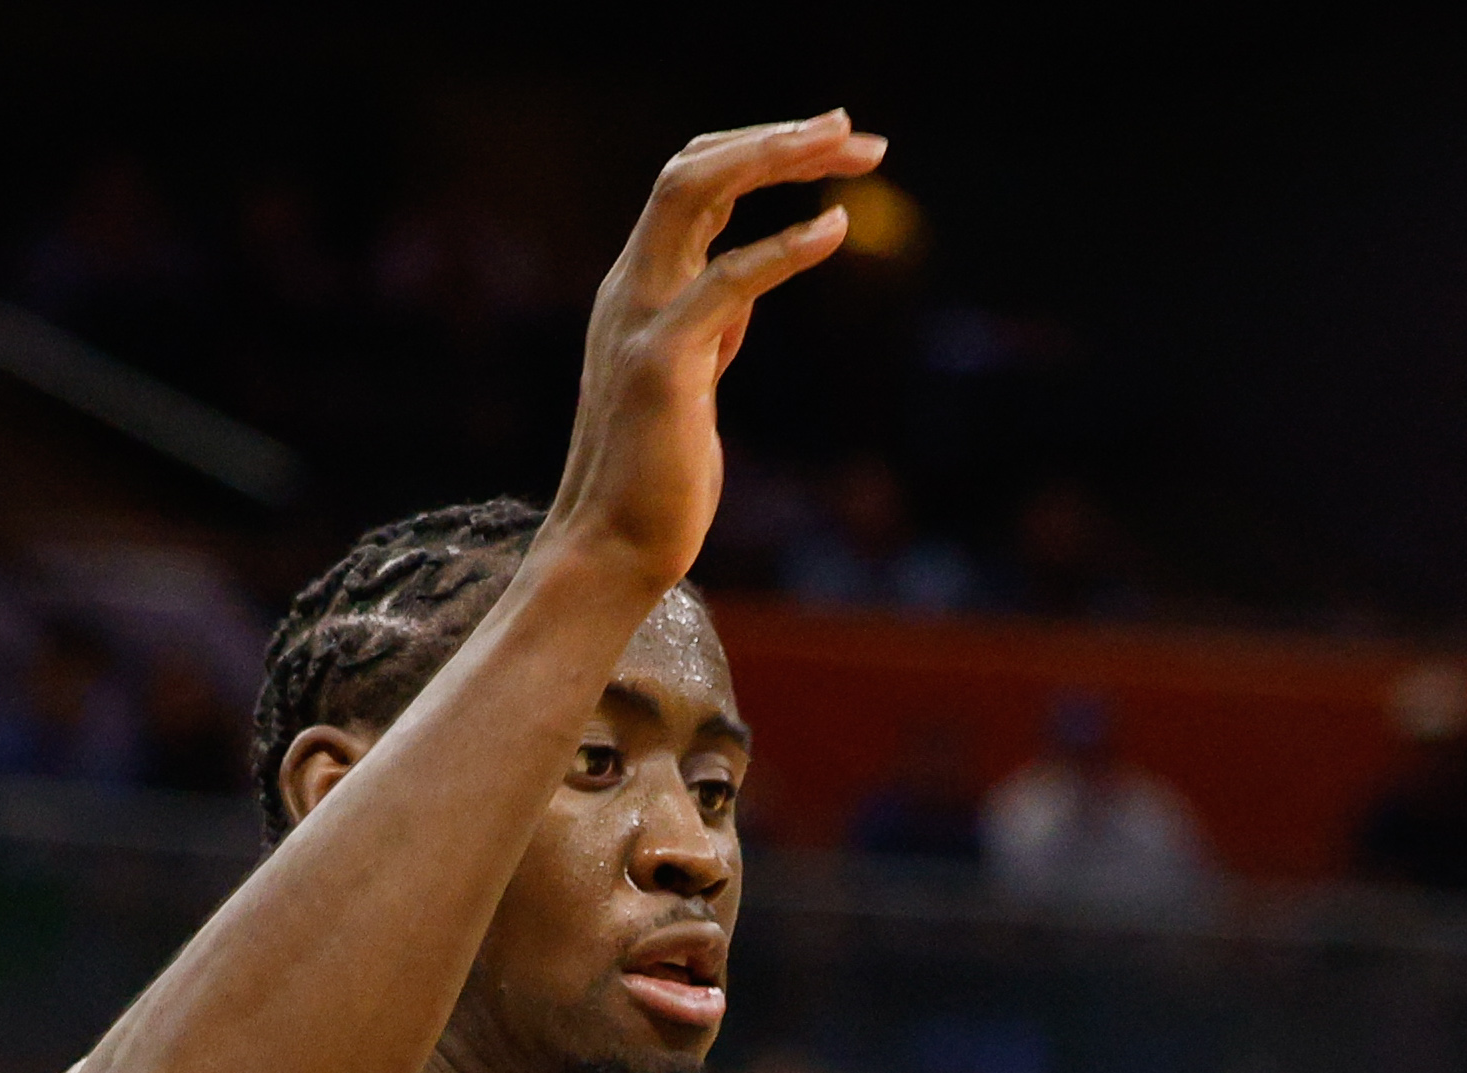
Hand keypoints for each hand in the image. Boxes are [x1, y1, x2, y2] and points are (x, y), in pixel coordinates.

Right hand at [549, 114, 887, 590]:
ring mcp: (641, 317)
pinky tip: (837, 229)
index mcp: (639, 288)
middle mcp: (631, 287)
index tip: (828, 143)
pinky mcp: (663, 362)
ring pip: (693, 191)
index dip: (756, 150)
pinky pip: (728, 280)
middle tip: (853, 128)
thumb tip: (739, 298)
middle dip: (775, 136)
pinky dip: (785, 246)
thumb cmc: (657, 480)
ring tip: (851, 148)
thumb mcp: (689, 384)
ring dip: (775, 158)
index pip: (689, 182)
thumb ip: (709, 332)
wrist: (612, 551)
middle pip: (690, 166)